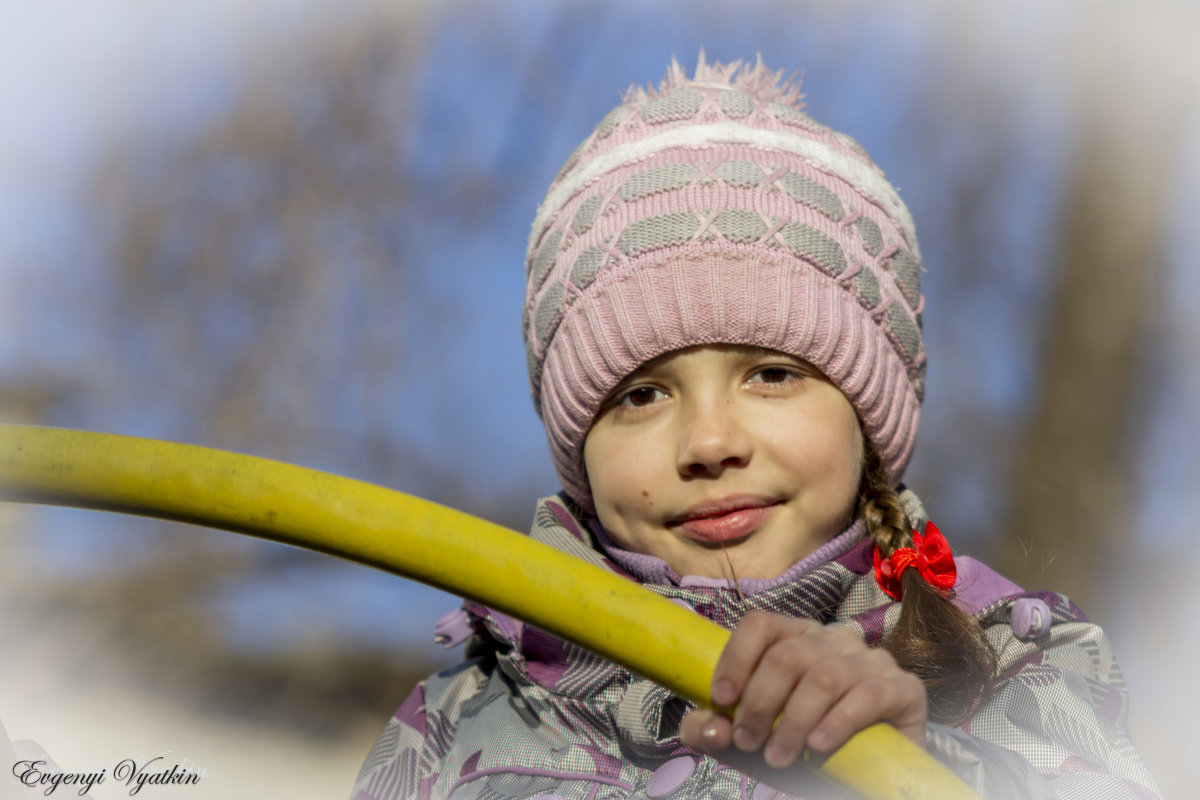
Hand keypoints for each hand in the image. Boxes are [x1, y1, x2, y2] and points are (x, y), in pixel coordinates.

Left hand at [679, 611, 926, 768]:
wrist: (868, 779)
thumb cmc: (804, 750)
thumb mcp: (753, 742)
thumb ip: (719, 732)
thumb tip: (702, 728)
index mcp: (798, 638)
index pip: (760, 624)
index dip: (736, 657)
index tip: (721, 699)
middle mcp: (836, 639)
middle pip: (788, 655)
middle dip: (759, 703)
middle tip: (748, 743)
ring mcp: (873, 660)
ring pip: (823, 676)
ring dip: (792, 722)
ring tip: (778, 758)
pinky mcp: (905, 688)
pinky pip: (868, 695)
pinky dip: (837, 723)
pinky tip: (817, 747)